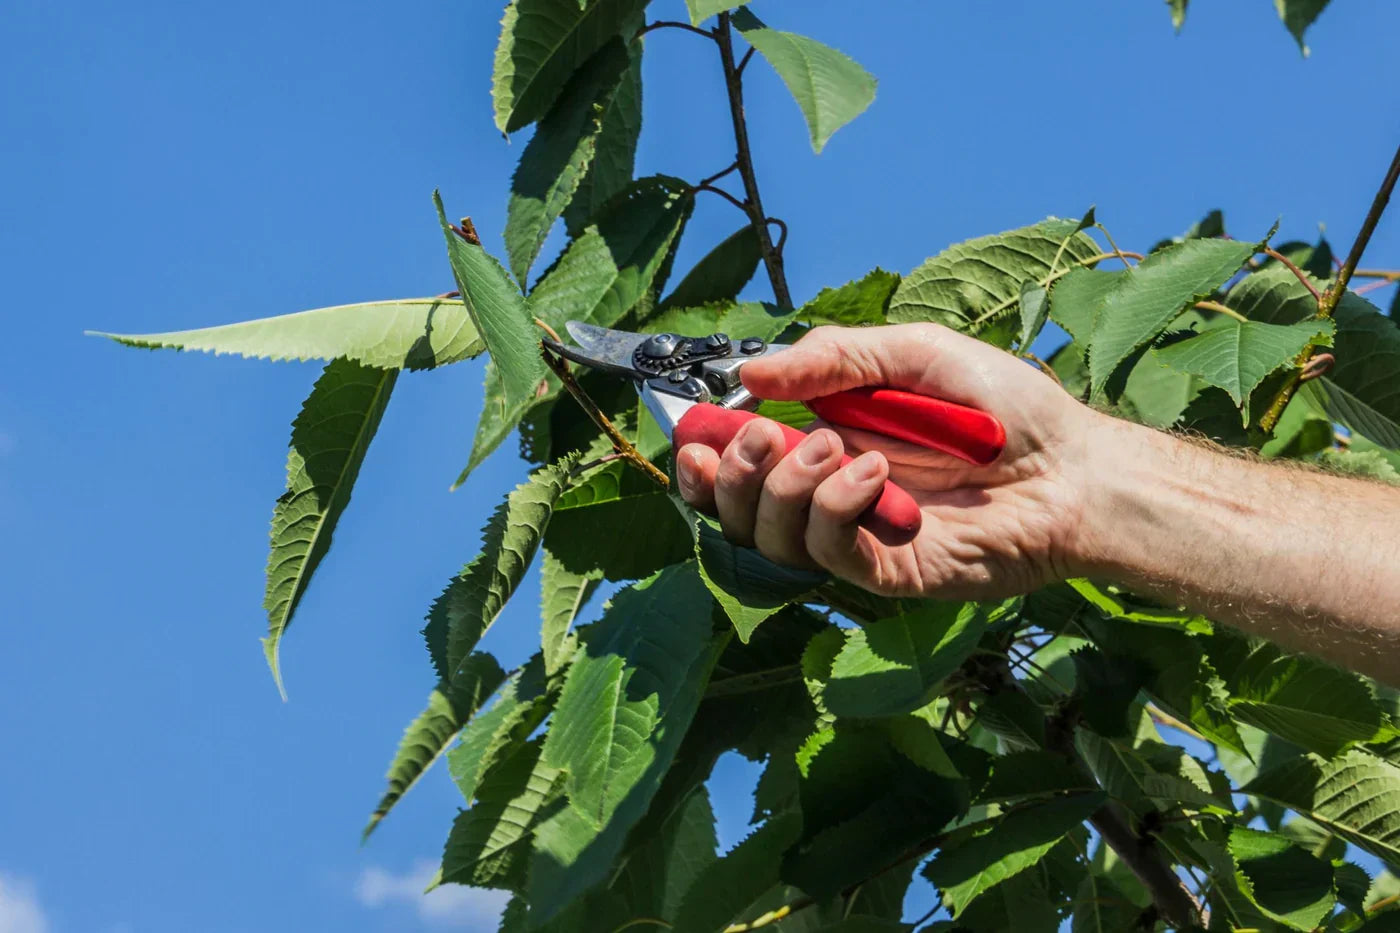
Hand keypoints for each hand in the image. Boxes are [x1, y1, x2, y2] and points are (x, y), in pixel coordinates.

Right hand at [674, 323, 1104, 598]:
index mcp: (827, 444)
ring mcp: (859, 538)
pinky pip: (831, 553)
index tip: (691, 437)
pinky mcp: (889, 571)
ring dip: (784, 489)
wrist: (1076, 469)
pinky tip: (872, 474)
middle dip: (732, 477)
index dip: (704, 460)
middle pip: (741, 512)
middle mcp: (832, 496)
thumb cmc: (1005, 409)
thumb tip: (750, 372)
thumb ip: (833, 359)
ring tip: (830, 447)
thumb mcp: (913, 354)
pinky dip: (834, 510)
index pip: (743, 468)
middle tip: (758, 437)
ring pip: (775, 538)